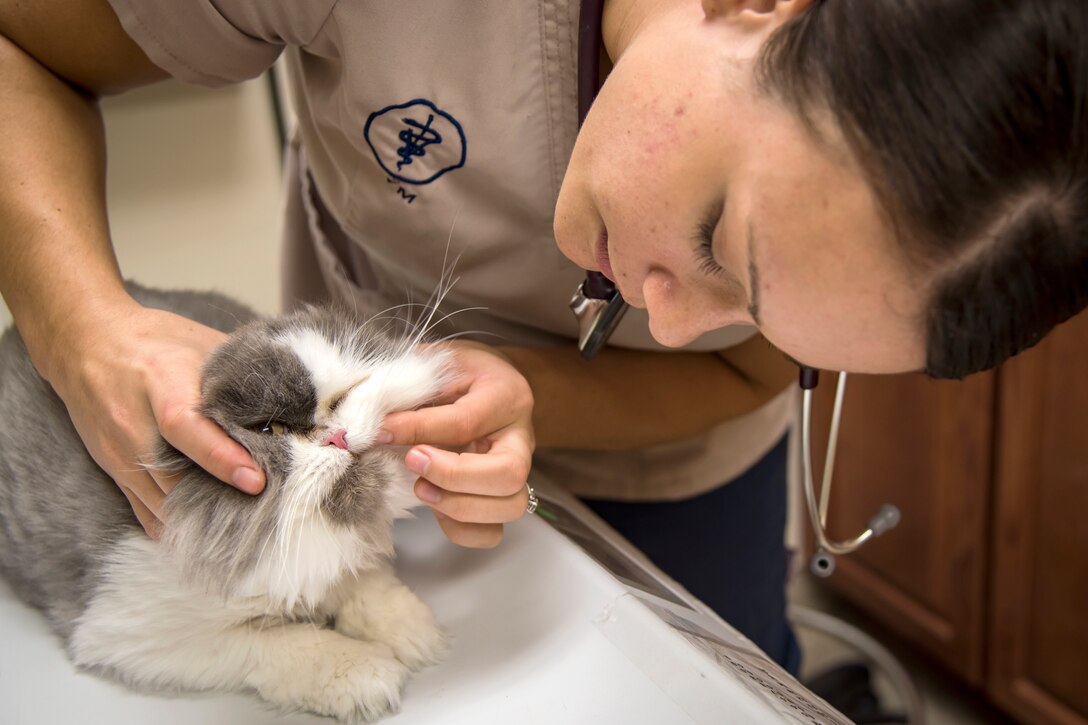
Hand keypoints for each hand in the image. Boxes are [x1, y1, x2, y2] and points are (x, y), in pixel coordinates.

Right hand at [49, 297, 264, 536]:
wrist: (85, 343)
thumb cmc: (154, 339)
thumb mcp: (200, 342)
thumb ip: (241, 371)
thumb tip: (296, 394)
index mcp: (160, 382)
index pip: (187, 427)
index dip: (221, 457)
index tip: (256, 480)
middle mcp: (133, 424)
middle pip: (174, 477)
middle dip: (221, 498)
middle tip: (269, 509)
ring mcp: (119, 453)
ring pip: (162, 503)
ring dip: (202, 514)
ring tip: (247, 520)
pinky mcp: (113, 470)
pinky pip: (146, 511)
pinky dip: (177, 523)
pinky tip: (209, 526)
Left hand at [379, 341, 534, 547]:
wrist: (488, 381)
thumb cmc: (460, 372)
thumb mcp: (438, 365)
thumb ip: (412, 388)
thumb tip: (369, 419)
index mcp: (506, 395)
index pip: (466, 422)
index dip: (418, 430)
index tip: (380, 432)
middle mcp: (521, 436)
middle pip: (507, 474)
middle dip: (453, 477)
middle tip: (412, 462)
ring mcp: (519, 470)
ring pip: (509, 506)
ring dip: (459, 506)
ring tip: (422, 488)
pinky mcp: (504, 496)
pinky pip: (493, 531)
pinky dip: (461, 528)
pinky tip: (436, 506)